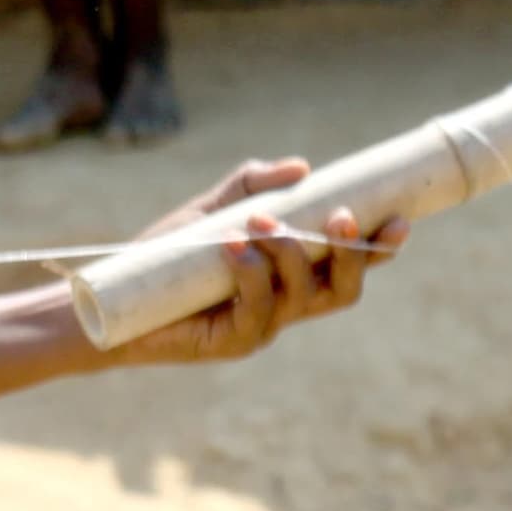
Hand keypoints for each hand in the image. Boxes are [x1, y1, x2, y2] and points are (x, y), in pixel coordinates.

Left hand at [113, 159, 406, 363]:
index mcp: (292, 275)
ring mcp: (262, 327)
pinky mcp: (231, 342)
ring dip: (290, 253)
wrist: (114, 297)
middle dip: (352, 253)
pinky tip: (233, 246)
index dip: (380, 247)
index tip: (398, 217)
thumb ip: (252, 185)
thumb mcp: (212, 210)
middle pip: (343, 290)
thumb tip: (300, 168)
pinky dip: (251, 273)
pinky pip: (258, 310)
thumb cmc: (167, 256)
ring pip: (303, 296)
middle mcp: (285, 305)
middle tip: (339, 215)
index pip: (349, 265)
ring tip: (257, 222)